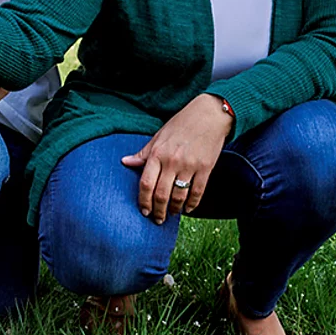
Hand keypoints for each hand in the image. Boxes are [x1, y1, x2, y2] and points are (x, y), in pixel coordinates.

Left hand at [120, 94, 232, 223]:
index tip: (144, 211)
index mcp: (158, 153)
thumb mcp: (159, 135)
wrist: (210, 114)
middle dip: (158, 211)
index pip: (145, 184)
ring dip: (174, 209)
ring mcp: (190, 166)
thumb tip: (125, 162)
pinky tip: (188, 209)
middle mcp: (172, 161)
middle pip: (161, 195)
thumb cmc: (182, 123)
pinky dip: (192, 204)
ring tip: (172, 214)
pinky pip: (197, 192)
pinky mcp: (206, 168)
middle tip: (157, 219)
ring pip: (179, 196)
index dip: (143, 201)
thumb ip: (144, 153)